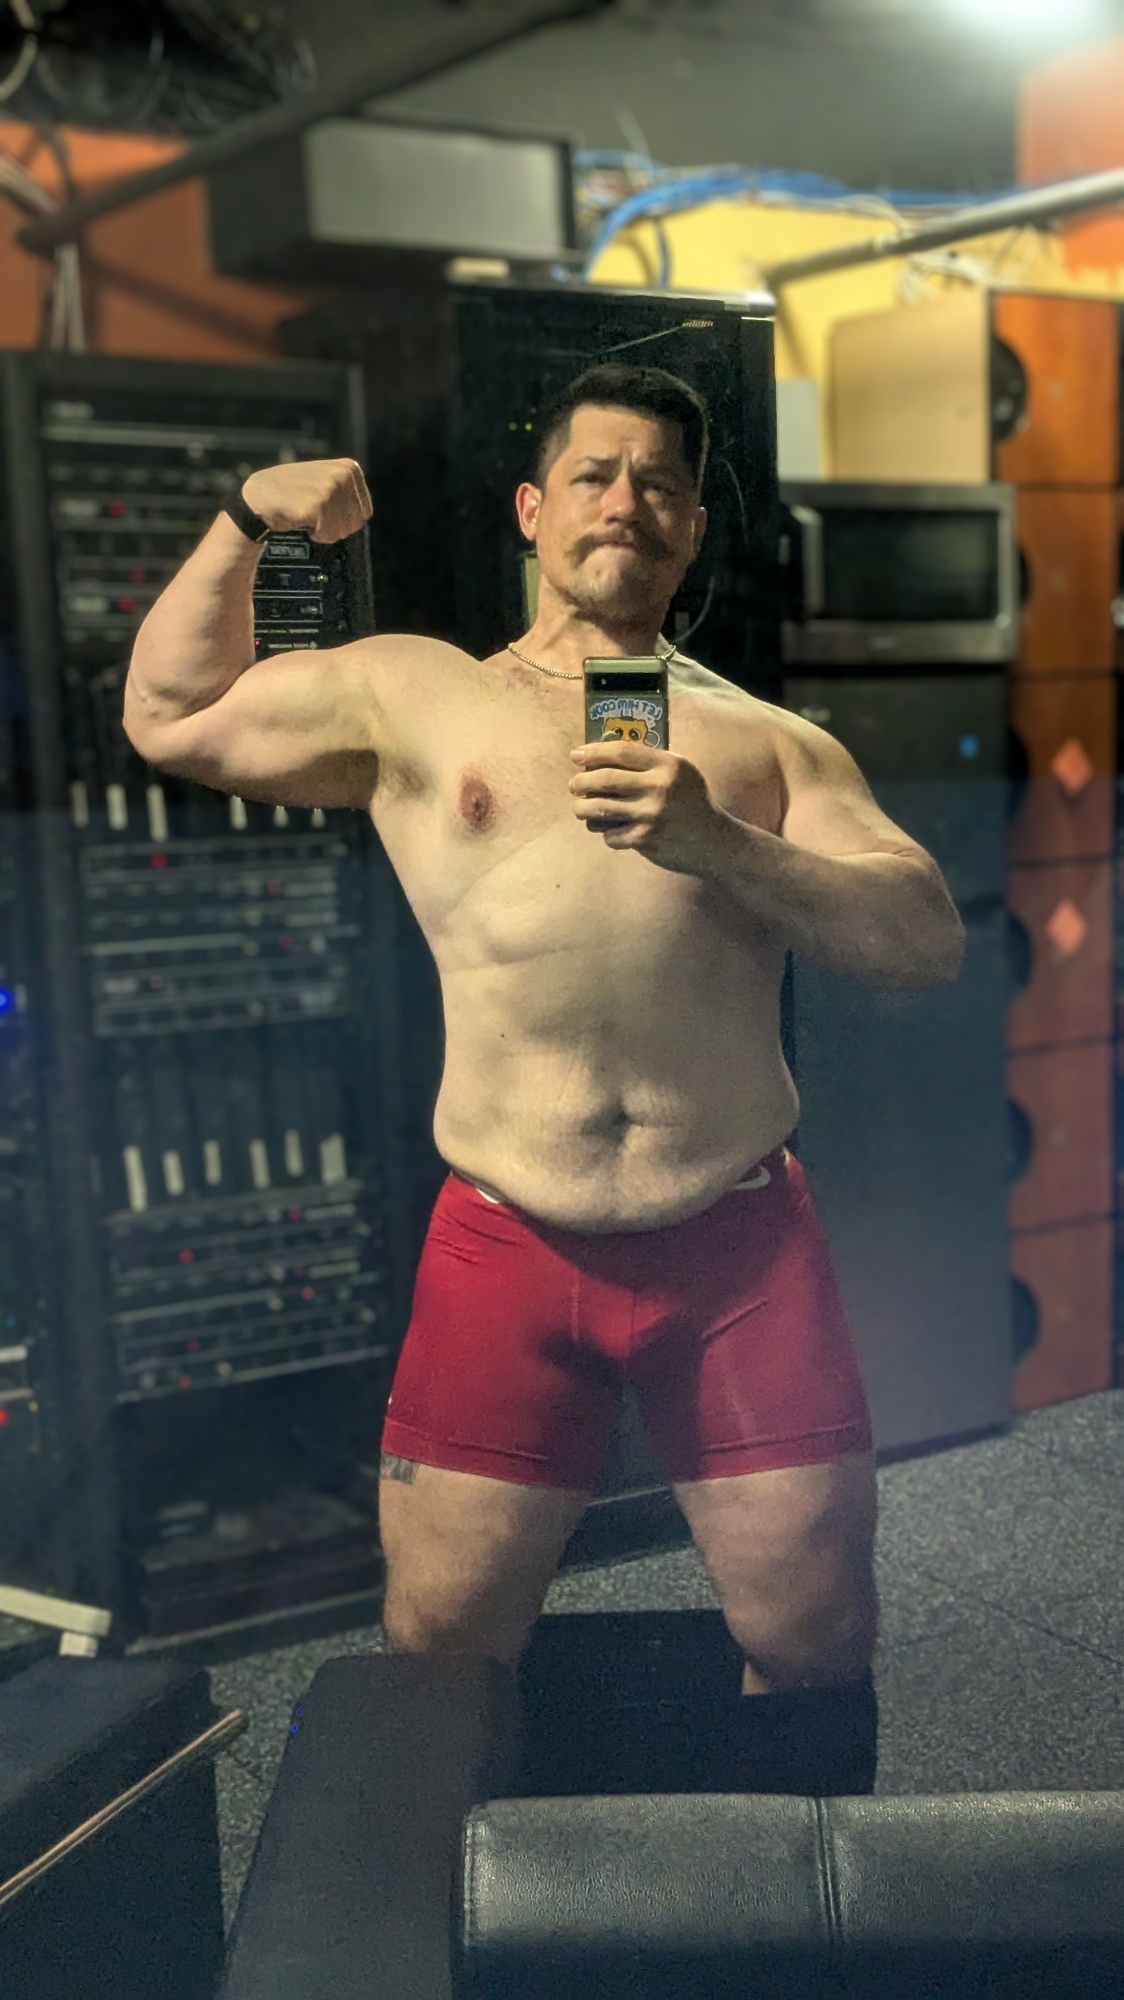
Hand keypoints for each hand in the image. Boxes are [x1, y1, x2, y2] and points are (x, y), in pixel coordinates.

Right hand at [240, 458, 371, 543]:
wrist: (260, 498)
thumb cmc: (290, 491)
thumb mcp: (323, 478)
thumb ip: (345, 489)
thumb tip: (364, 513)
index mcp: (350, 468)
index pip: (364, 512)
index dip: (344, 519)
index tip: (325, 511)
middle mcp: (344, 475)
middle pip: (355, 523)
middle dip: (335, 526)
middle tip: (314, 514)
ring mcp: (331, 489)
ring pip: (342, 530)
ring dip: (324, 531)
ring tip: (307, 515)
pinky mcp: (318, 505)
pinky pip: (327, 534)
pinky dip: (314, 535)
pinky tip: (301, 520)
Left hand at [568, 742, 726, 872]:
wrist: (714, 841)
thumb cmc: (692, 802)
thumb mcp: (680, 772)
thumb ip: (649, 762)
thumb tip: (602, 756)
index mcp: (668, 765)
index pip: (621, 751)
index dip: (594, 752)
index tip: (576, 755)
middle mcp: (659, 787)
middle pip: (604, 778)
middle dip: (580, 782)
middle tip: (574, 785)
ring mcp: (650, 815)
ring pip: (599, 808)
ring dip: (582, 809)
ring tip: (580, 809)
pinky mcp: (645, 839)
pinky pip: (610, 835)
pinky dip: (606, 833)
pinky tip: (613, 831)